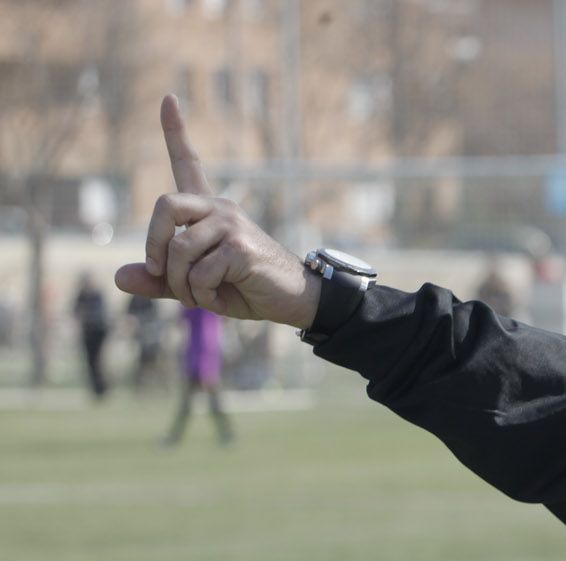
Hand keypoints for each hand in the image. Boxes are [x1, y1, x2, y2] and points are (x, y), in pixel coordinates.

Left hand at [115, 95, 319, 330]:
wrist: (293, 301)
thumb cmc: (245, 288)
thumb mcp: (195, 285)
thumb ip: (159, 281)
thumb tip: (117, 277)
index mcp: (209, 211)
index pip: (189, 162)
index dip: (175, 131)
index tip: (169, 98)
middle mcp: (220, 209)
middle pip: (165, 205)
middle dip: (153, 244)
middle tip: (159, 272)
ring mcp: (232, 226)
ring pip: (178, 250)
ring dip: (180, 285)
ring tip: (198, 299)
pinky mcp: (241, 248)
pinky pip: (199, 273)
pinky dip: (202, 295)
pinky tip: (220, 298)